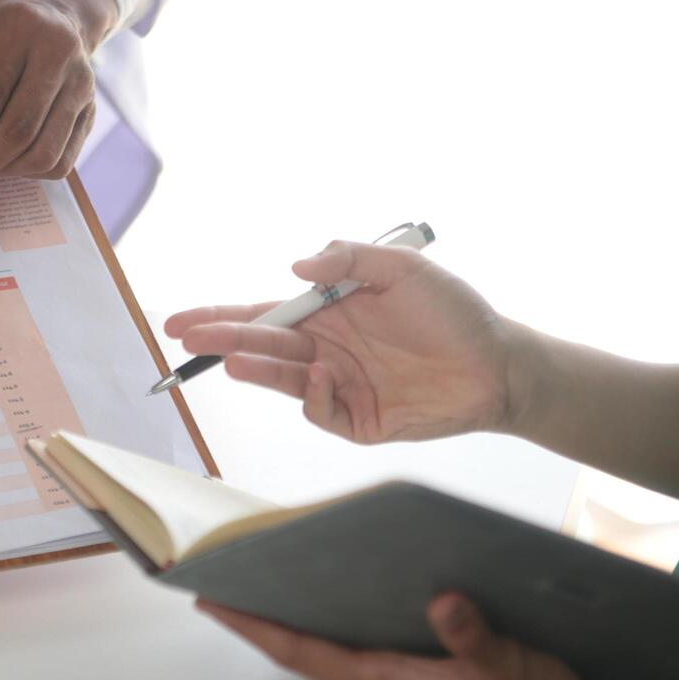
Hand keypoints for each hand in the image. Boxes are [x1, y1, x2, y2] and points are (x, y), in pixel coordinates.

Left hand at [0, 0, 117, 200]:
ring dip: (3, 173)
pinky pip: (61, 162)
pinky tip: (8, 160)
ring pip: (42, 153)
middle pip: (17, 132)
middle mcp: (58, 54)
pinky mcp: (92, 110)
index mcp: (16, 30)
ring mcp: (81, 85)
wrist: (50, 14)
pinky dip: (28, 172)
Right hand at [165, 241, 521, 442]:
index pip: (261, 313)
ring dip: (255, 368)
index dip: (218, 316)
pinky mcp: (357, 420)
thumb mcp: (403, 268)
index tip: (179, 321)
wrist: (499, 364)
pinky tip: (323, 374)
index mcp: (326, 313)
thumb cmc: (454, 312)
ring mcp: (338, 386)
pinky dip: (314, 395)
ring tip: (231, 361)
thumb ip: (349, 259)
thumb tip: (297, 266)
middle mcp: (323, 349)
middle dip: (221, 340)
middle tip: (188, 340)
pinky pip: (321, 411)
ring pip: (283, 379)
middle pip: (261, 345)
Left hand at [198, 595, 595, 679]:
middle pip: (300, 652)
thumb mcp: (506, 665)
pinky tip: (333, 606)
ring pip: (325, 656)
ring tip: (265, 585)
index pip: (299, 651)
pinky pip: (353, 659)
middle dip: (260, 620)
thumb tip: (442, 601)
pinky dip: (329, 633)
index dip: (252, 626)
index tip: (211, 602)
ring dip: (293, 626)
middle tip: (227, 581)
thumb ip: (470, 635)